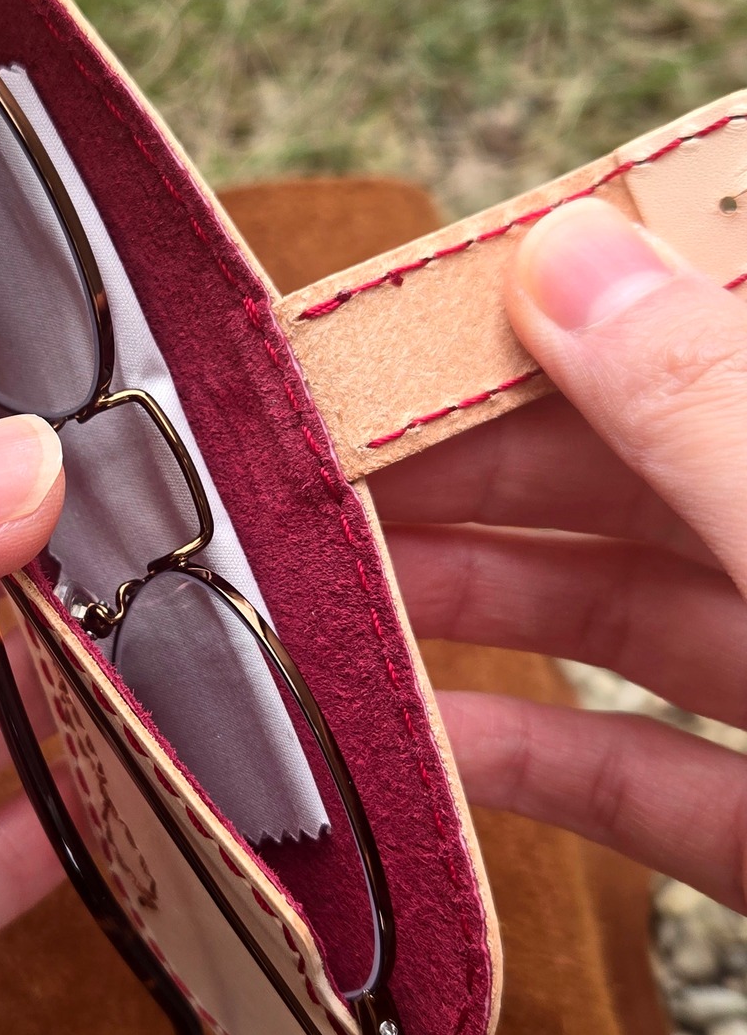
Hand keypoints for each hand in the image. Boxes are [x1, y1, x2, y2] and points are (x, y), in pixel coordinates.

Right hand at [372, 197, 746, 910]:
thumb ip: (715, 415)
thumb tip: (567, 254)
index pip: (705, 340)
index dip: (551, 321)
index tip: (404, 330)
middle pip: (638, 481)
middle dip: (473, 478)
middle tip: (327, 478)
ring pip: (625, 624)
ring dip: (478, 614)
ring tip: (341, 596)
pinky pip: (650, 780)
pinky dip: (537, 763)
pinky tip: (426, 742)